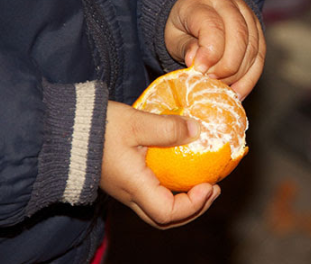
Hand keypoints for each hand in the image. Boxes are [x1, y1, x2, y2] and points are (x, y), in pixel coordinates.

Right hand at [100, 101, 220, 228]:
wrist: (68, 128)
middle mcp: (129, 194)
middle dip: (194, 209)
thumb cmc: (98, 127)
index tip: (209, 185)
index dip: (194, 205)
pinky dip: (170, 190)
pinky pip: (151, 194)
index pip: (168, 213)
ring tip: (200, 183)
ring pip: (158, 209)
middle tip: (211, 189)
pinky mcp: (124, 179)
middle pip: (165, 218)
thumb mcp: (136, 123)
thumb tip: (197, 130)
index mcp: (133, 185)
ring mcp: (125, 189)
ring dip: (183, 202)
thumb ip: (168, 128)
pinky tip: (177, 172)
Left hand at [165, 0, 265, 99]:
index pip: (213, 27)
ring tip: (219, 88)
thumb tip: (195, 62)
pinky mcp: (258, 33)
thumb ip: (185, 47)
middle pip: (238, 38)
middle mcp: (230, 5)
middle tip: (209, 82)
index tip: (200, 71)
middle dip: (224, 68)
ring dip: (236, 76)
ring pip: (252, 50)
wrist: (198, 16)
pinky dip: (248, 81)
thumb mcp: (174, 36)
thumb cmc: (183, 28)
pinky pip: (259, 59)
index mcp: (203, 2)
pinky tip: (236, 93)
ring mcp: (249, 17)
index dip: (209, 53)